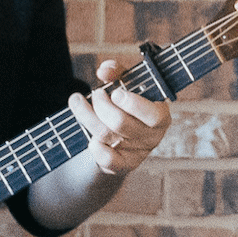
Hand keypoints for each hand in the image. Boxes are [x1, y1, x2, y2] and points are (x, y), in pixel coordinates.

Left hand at [68, 58, 170, 177]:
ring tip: (77, 101)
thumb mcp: (125, 84)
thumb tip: (105, 71)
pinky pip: (106, 159)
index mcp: (160, 115)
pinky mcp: (123, 165)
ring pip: (106, 135)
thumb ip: (117, 72)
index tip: (115, 93)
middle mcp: (152, 136)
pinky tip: (89, 136)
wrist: (122, 135)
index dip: (132, 104)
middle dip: (101, 105)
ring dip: (86, 116)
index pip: (153, 115)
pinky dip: (94, 147)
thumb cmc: (126, 105)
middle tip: (96, 93)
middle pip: (121, 123)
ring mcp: (137, 153)